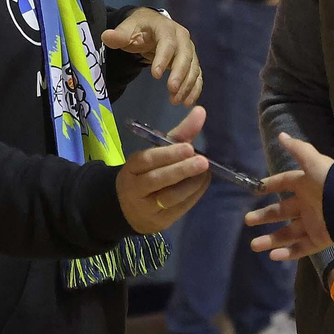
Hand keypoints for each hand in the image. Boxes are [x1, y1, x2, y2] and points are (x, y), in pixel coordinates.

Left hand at [102, 8, 201, 105]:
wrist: (150, 27)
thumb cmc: (138, 29)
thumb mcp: (127, 29)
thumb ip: (118, 35)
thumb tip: (107, 36)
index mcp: (166, 28)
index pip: (167, 43)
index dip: (163, 58)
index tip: (156, 75)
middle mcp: (182, 37)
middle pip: (185, 55)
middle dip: (180, 74)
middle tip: (172, 90)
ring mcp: (188, 50)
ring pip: (193, 67)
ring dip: (187, 85)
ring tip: (176, 101)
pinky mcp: (191, 61)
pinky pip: (196, 75)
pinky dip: (194, 88)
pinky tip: (188, 101)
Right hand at [116, 106, 210, 232]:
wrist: (127, 208)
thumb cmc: (146, 173)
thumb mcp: (157, 152)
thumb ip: (179, 134)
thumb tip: (201, 111)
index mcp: (131, 168)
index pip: (146, 160)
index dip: (167, 154)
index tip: (189, 147)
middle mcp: (135, 189)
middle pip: (157, 179)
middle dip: (181, 170)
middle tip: (203, 161)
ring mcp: (146, 208)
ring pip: (169, 197)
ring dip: (191, 184)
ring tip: (205, 173)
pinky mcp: (159, 222)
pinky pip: (178, 209)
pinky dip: (193, 196)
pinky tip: (203, 184)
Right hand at [245, 132, 333, 259]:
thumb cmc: (331, 182)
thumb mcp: (312, 162)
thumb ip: (297, 149)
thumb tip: (280, 135)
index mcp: (306, 184)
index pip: (284, 183)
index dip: (270, 185)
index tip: (255, 190)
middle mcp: (308, 204)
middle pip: (281, 212)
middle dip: (264, 216)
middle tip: (247, 220)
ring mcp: (313, 223)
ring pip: (288, 234)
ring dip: (271, 239)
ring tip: (253, 245)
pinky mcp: (320, 239)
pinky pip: (301, 248)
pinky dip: (287, 253)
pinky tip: (272, 256)